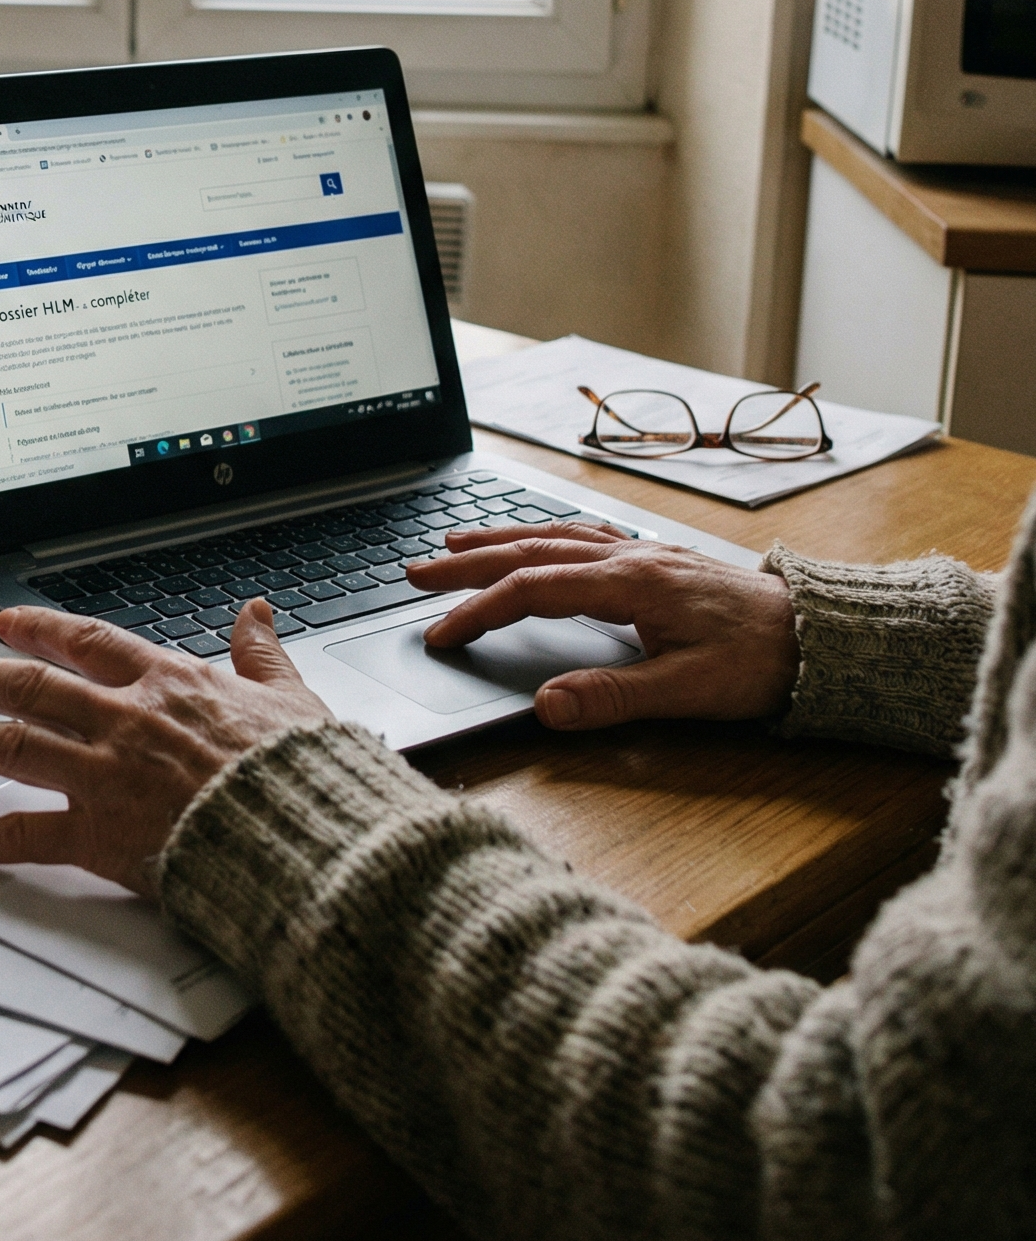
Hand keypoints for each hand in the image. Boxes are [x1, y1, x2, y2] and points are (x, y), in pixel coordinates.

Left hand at [0, 601, 331, 894]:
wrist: (304, 837)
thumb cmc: (303, 775)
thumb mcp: (291, 698)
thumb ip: (263, 655)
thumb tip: (259, 612)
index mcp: (168, 684)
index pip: (88, 643)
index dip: (42, 629)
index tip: (5, 622)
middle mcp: (124, 720)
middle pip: (29, 686)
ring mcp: (104, 776)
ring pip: (11, 745)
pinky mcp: (99, 836)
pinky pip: (22, 832)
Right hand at [406, 521, 799, 730]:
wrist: (824, 634)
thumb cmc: (763, 663)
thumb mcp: (690, 692)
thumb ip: (613, 698)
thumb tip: (546, 707)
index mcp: (628, 584)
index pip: (530, 590)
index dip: (477, 613)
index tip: (439, 636)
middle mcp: (628, 557)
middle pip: (529, 551)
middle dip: (466, 564)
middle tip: (415, 573)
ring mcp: (642, 552)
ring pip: (552, 535)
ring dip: (498, 539)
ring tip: (453, 544)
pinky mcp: (656, 558)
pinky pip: (582, 534)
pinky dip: (542, 533)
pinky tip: (534, 538)